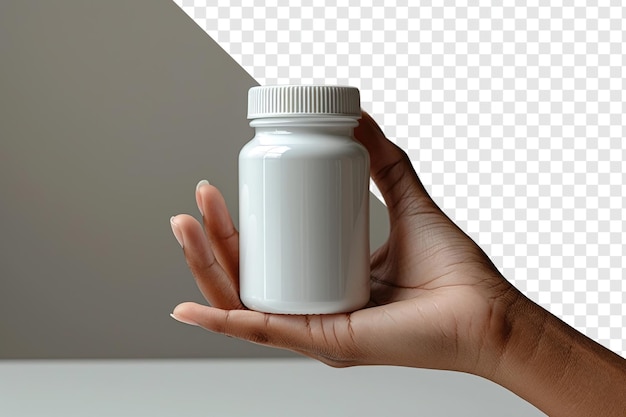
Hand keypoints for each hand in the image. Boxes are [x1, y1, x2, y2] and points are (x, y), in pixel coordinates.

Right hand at [169, 111, 517, 374]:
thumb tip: (358, 117)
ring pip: (242, 301)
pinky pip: (262, 334)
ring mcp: (315, 329)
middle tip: (199, 200)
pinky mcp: (325, 342)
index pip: (266, 254)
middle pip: (246, 275)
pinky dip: (222, 323)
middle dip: (212, 238)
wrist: (486, 309)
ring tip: (188, 226)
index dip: (234, 225)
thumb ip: (385, 161)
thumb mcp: (407, 201)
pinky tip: (189, 306)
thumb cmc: (453, 270)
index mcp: (324, 280)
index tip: (219, 187)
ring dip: (206, 267)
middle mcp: (313, 307)